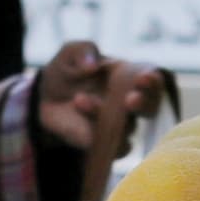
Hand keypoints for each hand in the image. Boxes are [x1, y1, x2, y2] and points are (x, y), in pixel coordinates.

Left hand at [33, 42, 167, 151]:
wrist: (46, 99)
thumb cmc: (67, 71)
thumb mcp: (70, 53)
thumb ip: (82, 51)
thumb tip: (92, 65)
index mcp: (131, 76)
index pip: (153, 79)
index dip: (153, 80)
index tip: (143, 78)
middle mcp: (131, 101)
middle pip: (151, 106)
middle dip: (144, 103)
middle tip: (130, 100)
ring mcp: (121, 124)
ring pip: (128, 127)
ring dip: (105, 115)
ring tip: (79, 100)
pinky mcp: (108, 143)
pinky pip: (119, 149)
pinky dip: (108, 143)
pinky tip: (88, 132)